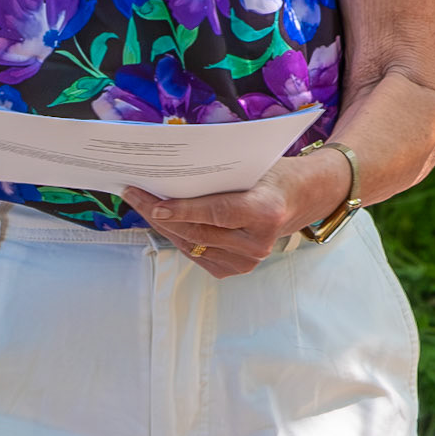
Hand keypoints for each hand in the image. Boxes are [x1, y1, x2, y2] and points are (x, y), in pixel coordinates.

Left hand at [124, 170, 297, 278]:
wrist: (300, 199)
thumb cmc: (271, 176)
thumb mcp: (251, 167)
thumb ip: (218, 175)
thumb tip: (170, 176)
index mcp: (266, 213)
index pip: (216, 213)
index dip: (183, 210)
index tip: (154, 204)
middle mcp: (258, 243)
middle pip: (197, 231)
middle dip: (161, 214)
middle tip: (134, 194)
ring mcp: (248, 261)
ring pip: (192, 245)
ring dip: (163, 225)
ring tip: (141, 203)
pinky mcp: (236, 269)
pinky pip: (197, 253)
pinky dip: (177, 236)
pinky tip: (162, 219)